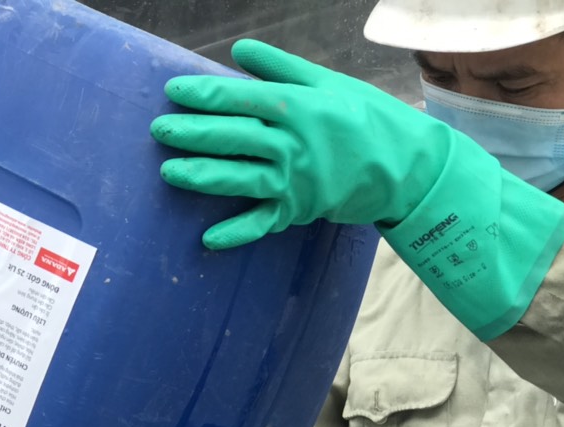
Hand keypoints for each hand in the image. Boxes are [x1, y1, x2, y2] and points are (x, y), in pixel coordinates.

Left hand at [150, 39, 456, 249]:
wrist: (405, 166)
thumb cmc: (364, 117)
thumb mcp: (326, 82)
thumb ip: (280, 67)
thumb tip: (239, 50)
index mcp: (298, 107)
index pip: (242, 98)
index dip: (205, 94)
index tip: (174, 91)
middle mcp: (293, 144)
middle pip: (234, 138)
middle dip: (193, 134)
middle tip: (159, 130)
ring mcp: (294, 181)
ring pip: (240, 178)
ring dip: (203, 176)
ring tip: (170, 173)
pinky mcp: (298, 210)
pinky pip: (262, 223)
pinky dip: (236, 233)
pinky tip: (208, 238)